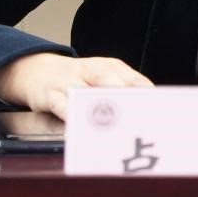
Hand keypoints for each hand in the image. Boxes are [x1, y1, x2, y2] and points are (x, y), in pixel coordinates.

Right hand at [0, 52, 151, 119]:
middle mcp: (93, 72)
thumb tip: (153, 116)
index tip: (159, 114)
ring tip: (113, 124)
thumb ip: (126, 95)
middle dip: (126, 100)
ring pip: (86, 92)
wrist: (38, 70)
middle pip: (112, 82)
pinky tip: (78, 128)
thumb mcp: (104, 80)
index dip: (148, 98)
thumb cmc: (80, 80)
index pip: (135, 81)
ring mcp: (70, 81)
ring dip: (98, 107)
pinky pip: (61, 105)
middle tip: (139, 119)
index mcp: (112, 68)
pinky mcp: (50, 93)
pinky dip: (70, 116)